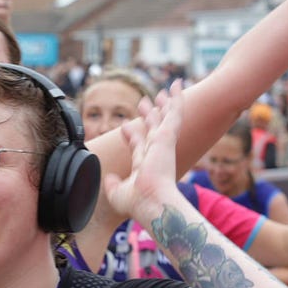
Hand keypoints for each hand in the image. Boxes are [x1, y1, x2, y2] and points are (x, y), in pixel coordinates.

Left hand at [103, 83, 185, 220]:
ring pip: (164, 119)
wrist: (152, 202)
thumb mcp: (118, 194)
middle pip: (152, 129)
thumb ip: (113, 185)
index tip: (125, 126)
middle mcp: (155, 154)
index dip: (131, 136)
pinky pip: (174, 112)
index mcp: (144, 165)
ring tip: (163, 91)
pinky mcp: (167, 137)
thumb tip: (110, 179)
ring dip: (164, 104)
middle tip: (144, 102)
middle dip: (148, 116)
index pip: (138, 145)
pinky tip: (177, 85)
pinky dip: (176, 98)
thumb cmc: (137, 203)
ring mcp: (162, 145)